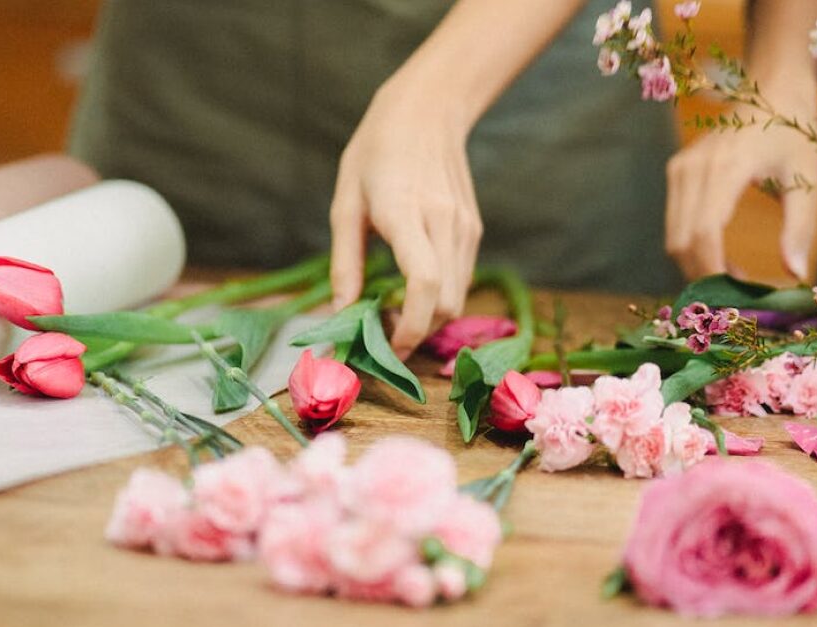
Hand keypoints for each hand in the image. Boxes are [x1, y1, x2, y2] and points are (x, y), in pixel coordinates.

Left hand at [329, 74, 482, 358]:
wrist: (427, 111)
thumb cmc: (375, 153)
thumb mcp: (345, 203)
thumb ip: (345, 263)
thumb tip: (342, 314)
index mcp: (406, 213)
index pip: (424, 284)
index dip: (411, 327)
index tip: (388, 348)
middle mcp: (444, 224)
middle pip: (446, 304)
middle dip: (417, 332)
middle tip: (381, 334)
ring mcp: (465, 228)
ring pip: (458, 298)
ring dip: (428, 318)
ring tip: (394, 312)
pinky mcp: (474, 230)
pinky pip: (461, 279)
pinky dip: (439, 298)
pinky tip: (412, 289)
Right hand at [665, 94, 816, 280]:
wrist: (770, 88)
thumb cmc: (794, 132)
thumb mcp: (807, 179)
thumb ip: (801, 228)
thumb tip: (796, 273)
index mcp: (727, 168)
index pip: (706, 233)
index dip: (714, 270)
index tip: (735, 295)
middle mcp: (694, 169)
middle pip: (682, 241)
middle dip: (704, 275)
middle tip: (737, 293)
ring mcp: (680, 170)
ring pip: (673, 237)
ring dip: (697, 264)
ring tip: (733, 273)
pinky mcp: (676, 172)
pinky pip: (675, 223)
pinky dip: (692, 247)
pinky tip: (721, 254)